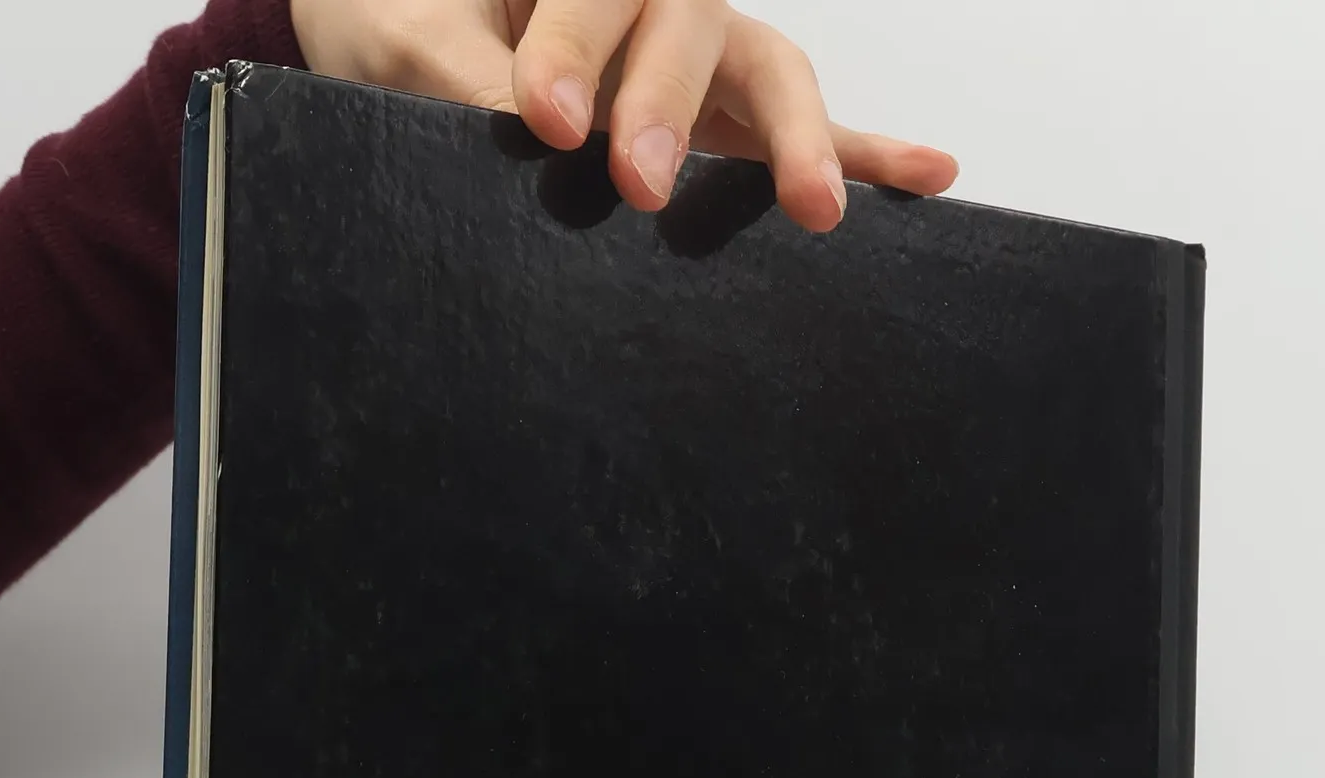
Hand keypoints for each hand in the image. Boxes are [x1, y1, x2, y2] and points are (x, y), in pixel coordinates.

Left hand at [287, 0, 957, 231]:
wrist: (396, 32)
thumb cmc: (393, 22)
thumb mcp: (393, 43)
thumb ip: (448, 69)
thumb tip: (512, 129)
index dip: (575, 48)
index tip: (542, 119)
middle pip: (689, 24)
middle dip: (668, 104)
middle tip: (635, 182)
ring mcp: (694, 52)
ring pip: (764, 70)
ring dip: (792, 138)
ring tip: (815, 208)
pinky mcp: (719, 116)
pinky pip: (802, 127)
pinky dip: (866, 149)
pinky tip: (931, 176)